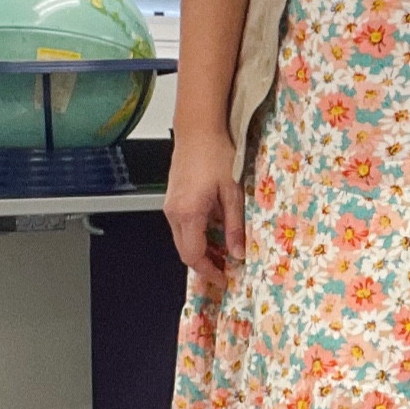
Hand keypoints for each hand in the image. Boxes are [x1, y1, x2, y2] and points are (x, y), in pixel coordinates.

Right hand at [164, 130, 245, 288]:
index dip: (209, 272)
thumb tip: (239, 253)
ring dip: (201, 250)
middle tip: (226, 270)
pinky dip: (197, 235)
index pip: (194, 256)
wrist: (198, 129)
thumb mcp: (233, 191)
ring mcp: (171, 205)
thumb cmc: (216, 153)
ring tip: (224, 253)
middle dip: (205, 265)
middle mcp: (174, 213)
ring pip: (182, 240)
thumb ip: (235, 225)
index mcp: (188, 213)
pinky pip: (182, 226)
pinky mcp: (173, 199)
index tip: (224, 279)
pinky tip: (215, 231)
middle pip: (185, 252)